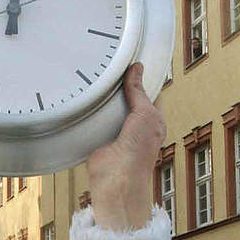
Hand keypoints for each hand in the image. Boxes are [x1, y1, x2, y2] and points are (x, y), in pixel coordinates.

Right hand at [88, 63, 166, 230]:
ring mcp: (116, 131)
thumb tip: (137, 70)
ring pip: (109, 107)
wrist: (117, 176)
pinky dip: (91, 112)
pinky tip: (88, 101)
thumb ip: (139, 91)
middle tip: (110, 69)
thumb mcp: (146, 113)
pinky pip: (94, 118)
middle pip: (125, 98)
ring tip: (98, 82)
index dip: (139, 79)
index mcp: (152, 120)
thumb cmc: (139, 151)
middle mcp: (134, 126)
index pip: (147, 92)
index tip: (129, 62)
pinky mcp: (99, 137)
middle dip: (119, 87)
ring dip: (104, 99)